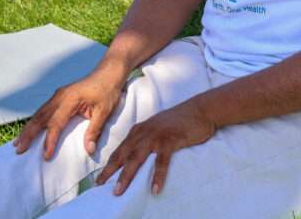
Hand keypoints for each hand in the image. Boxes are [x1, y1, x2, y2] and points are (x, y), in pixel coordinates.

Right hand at [13, 69, 124, 159]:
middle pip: (40, 117)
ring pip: (39, 114)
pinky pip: (43, 111)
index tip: (46, 156)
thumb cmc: (107, 91)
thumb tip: (89, 150)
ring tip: (18, 143)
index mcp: (70, 99)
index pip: (56, 123)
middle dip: (28, 134)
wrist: (108, 73)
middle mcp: (60, 96)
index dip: (50, 140)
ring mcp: (58, 95)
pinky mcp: (59, 97)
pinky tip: (29, 130)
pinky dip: (35, 122)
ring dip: (28, 129)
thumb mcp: (104, 111)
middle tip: (18, 150)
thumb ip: (94, 130)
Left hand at [95, 100, 214, 195]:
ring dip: (127, 175)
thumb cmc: (179, 122)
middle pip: (124, 154)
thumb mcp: (158, 129)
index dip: (109, 164)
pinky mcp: (171, 139)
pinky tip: (154, 189)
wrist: (200, 110)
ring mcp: (157, 135)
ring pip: (137, 157)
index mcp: (140, 130)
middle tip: (101, 185)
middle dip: (111, 171)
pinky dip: (157, 175)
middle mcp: (144, 131)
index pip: (120, 149)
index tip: (100, 179)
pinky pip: (162, 160)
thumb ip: (147, 140)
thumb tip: (138, 159)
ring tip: (119, 191)